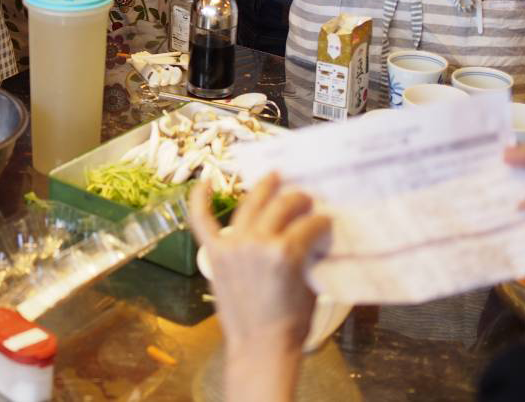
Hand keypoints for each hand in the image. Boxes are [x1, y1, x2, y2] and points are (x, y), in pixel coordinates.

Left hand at [188, 173, 330, 355]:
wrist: (260, 347)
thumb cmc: (291, 324)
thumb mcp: (312, 286)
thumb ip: (310, 256)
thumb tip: (313, 235)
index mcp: (286, 252)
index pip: (309, 224)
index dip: (321, 221)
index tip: (325, 222)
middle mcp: (258, 242)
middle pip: (281, 206)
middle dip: (298, 199)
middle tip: (305, 199)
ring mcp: (233, 245)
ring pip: (249, 205)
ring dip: (263, 188)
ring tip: (273, 177)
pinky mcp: (215, 253)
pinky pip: (201, 220)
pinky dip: (199, 199)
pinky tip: (204, 181)